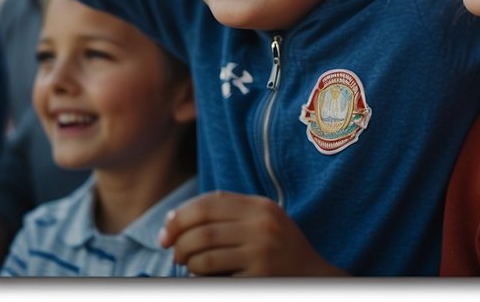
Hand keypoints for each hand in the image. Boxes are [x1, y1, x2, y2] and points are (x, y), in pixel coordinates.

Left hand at [158, 190, 345, 276]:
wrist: (313, 276)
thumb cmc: (278, 249)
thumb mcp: (262, 221)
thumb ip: (227, 214)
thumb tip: (173, 219)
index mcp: (260, 207)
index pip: (209, 203)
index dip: (180, 216)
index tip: (166, 231)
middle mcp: (262, 225)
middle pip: (202, 229)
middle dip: (178, 241)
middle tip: (173, 252)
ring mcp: (261, 251)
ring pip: (203, 253)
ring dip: (186, 261)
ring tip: (188, 264)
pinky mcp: (258, 275)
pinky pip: (213, 274)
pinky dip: (199, 275)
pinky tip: (203, 275)